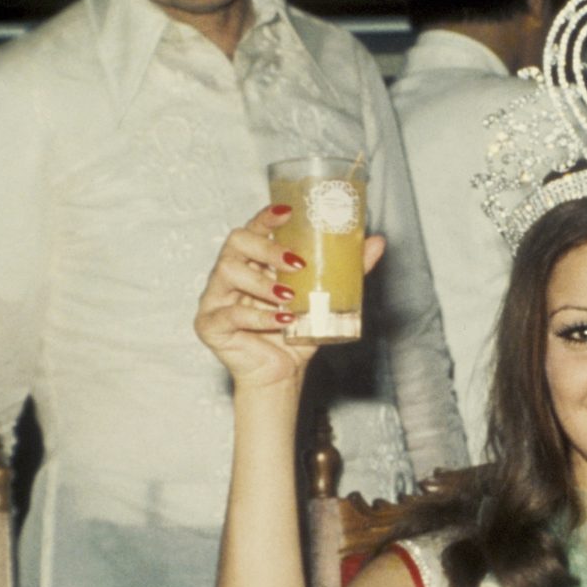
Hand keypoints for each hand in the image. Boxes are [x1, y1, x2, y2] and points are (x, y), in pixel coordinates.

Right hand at [194, 206, 384, 388]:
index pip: (254, 229)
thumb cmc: (296, 332)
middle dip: (267, 248)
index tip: (288, 212)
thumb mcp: (325, 298)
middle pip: (236, 243)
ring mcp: (215, 298)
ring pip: (227, 273)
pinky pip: (229, 314)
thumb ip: (347, 270)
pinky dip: (258, 317)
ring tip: (289, 297)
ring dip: (262, 283)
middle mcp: (228, 273)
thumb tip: (377, 242)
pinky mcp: (209, 325)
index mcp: (251, 261)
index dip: (266, 217)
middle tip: (296, 262)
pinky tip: (281, 321)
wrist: (281, 374)